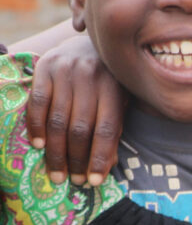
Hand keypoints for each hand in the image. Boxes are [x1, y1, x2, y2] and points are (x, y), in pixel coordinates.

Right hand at [28, 36, 125, 185]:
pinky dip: (36, 126)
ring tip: (57, 173)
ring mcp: (66, 71)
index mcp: (114, 86)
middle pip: (80, 127)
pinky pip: (37, 103)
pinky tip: (39, 146)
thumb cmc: (110, 79)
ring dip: (56, 152)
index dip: (100, 157)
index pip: (107, 128)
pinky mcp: (44, 68)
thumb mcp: (121, 99)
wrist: (89, 43)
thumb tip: (107, 165)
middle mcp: (90, 77)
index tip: (94, 181)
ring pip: (58, 120)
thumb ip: (115, 127)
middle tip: (74, 181)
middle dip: (77, 159)